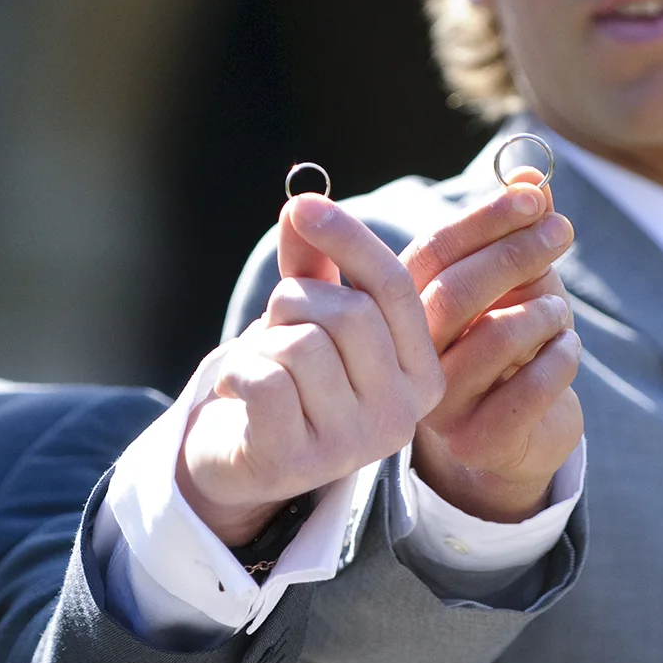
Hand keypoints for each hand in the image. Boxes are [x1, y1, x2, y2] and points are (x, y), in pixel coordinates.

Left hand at [177, 195, 444, 545]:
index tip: (302, 207)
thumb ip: (314, 261)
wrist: (241, 460)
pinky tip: (239, 393)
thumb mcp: (310, 314)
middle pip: (350, 314)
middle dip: (295, 302)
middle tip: (275, 328)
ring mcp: (352, 446)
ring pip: (304, 346)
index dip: (347, 237)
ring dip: (264, 342)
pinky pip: (265, 381)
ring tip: (262, 368)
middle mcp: (401, 415)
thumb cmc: (289, 380)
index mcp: (423, 373)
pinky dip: (239, 372)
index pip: (394, 288)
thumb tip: (303, 199)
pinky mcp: (296, 463)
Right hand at [403, 170, 583, 522]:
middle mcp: (409, 356)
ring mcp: (439, 405)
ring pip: (493, 340)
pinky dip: (560, 360)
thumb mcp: (516, 281)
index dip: (484, 219)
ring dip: (543, 311)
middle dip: (516, 253)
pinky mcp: (477, 440)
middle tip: (562, 231)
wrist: (522, 433)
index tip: (534, 196)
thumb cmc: (513, 344)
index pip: (434, 252)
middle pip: (455, 293)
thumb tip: (529, 174)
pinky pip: (527, 390)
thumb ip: (518, 229)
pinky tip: (565, 351)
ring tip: (560, 312)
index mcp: (405, 308)